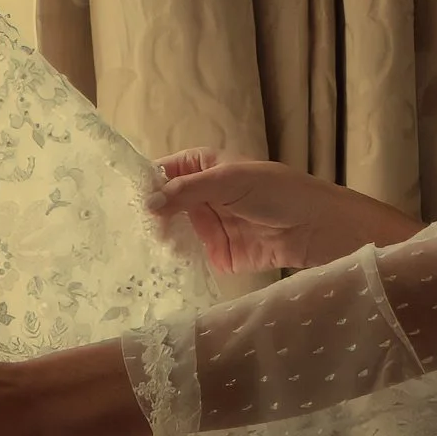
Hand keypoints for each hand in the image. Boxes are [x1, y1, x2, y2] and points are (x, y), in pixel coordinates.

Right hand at [146, 150, 418, 273]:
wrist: (316, 229)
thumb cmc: (276, 192)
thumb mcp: (229, 181)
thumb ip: (187, 191)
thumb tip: (147, 203)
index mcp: (204, 167)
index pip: (165, 171)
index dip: (145, 182)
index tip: (120, 198)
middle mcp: (204, 196)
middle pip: (166, 205)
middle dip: (148, 216)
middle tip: (125, 231)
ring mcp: (211, 226)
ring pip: (175, 233)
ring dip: (160, 240)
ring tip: (139, 250)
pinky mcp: (220, 255)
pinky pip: (193, 258)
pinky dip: (178, 262)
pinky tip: (158, 267)